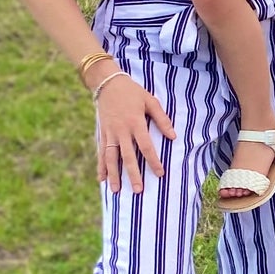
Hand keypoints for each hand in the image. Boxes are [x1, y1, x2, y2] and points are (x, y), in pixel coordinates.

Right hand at [93, 73, 176, 192]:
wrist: (107, 83)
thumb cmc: (132, 92)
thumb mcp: (150, 101)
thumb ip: (162, 119)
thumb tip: (173, 136)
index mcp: (135, 122)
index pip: (146, 146)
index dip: (153, 161)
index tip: (160, 173)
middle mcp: (121, 130)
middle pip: (128, 156)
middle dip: (133, 174)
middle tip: (138, 190)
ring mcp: (110, 133)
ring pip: (111, 157)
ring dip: (114, 174)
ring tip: (116, 190)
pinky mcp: (102, 133)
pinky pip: (101, 152)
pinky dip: (101, 166)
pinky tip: (101, 179)